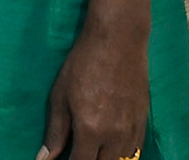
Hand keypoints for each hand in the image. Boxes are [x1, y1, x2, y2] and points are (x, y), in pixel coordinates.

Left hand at [40, 20, 148, 159]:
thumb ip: (55, 132)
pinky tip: (111, 146)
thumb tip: (44, 159)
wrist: (118, 41)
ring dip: (106, 158)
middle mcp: (114, 136)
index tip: (63, 159)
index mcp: (90, 130)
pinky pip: (135, 151)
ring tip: (93, 147)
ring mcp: (132, 130)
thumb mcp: (61, 96)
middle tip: (78, 150)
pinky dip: (122, 153)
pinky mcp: (143, 122)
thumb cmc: (83, 64)